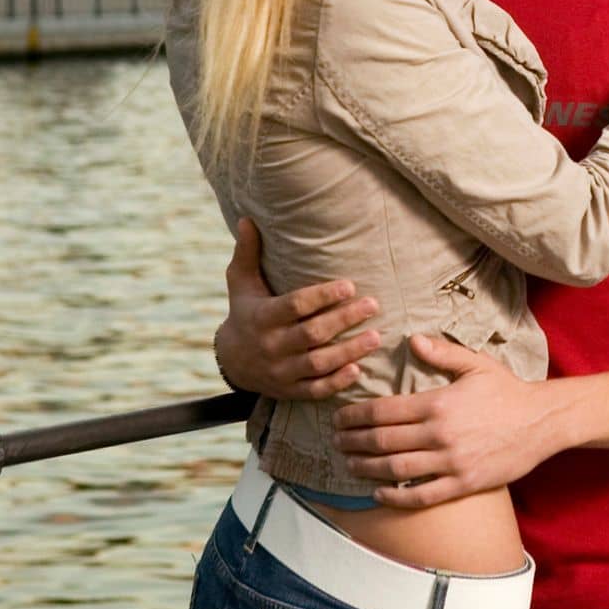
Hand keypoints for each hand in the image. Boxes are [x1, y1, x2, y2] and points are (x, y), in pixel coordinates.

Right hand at [215, 218, 381, 399]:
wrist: (232, 360)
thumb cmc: (246, 311)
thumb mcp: (241, 282)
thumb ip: (247, 252)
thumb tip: (248, 218)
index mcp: (262, 317)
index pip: (295, 306)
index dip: (322, 296)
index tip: (349, 285)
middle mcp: (271, 346)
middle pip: (312, 334)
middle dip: (344, 319)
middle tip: (373, 305)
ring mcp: (281, 372)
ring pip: (317, 364)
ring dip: (348, 352)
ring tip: (376, 337)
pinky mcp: (290, 390)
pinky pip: (315, 390)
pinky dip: (336, 383)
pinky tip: (358, 370)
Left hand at [331, 334, 559, 507]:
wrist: (542, 421)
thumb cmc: (508, 390)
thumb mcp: (476, 364)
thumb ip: (442, 352)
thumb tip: (412, 341)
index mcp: (438, 402)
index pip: (383, 411)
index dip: (355, 416)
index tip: (339, 418)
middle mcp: (439, 434)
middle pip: (382, 441)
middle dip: (352, 441)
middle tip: (336, 441)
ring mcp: (450, 462)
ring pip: (395, 469)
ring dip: (366, 468)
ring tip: (349, 464)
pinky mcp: (462, 483)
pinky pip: (421, 495)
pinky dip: (395, 496)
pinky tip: (378, 492)